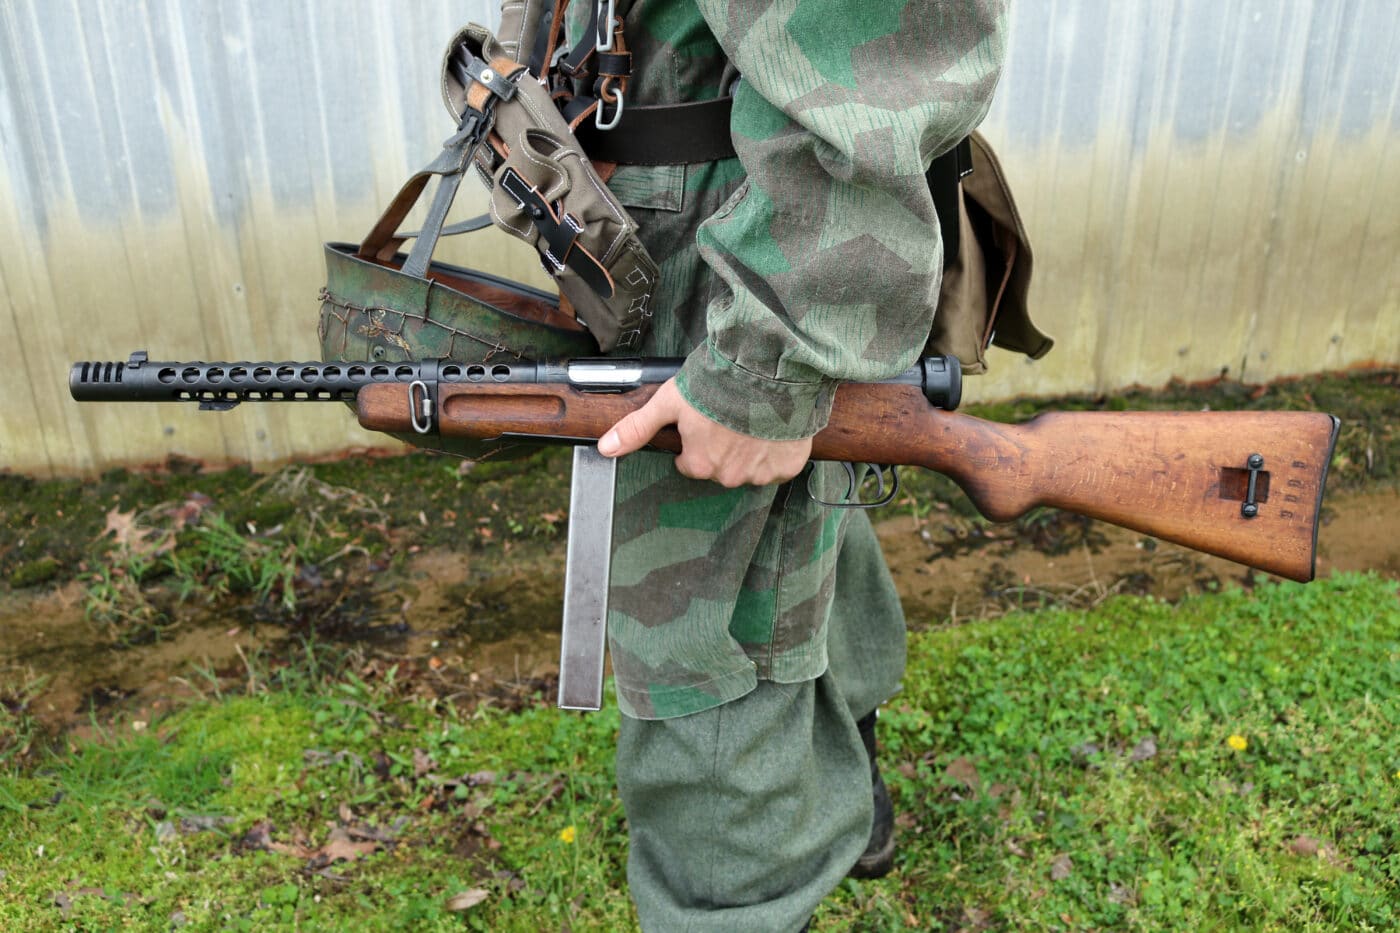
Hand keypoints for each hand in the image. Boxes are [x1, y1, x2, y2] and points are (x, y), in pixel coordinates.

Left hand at [596, 378, 812, 486]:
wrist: (767, 371)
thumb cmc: (716, 384)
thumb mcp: (670, 402)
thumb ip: (638, 428)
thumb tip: (606, 448)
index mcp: (701, 464)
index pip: (690, 464)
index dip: (694, 442)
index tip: (702, 422)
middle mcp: (730, 476)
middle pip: (720, 468)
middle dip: (721, 446)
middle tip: (727, 417)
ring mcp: (762, 473)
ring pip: (750, 468)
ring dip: (749, 449)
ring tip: (751, 418)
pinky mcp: (788, 465)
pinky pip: (779, 466)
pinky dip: (776, 451)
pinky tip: (772, 428)